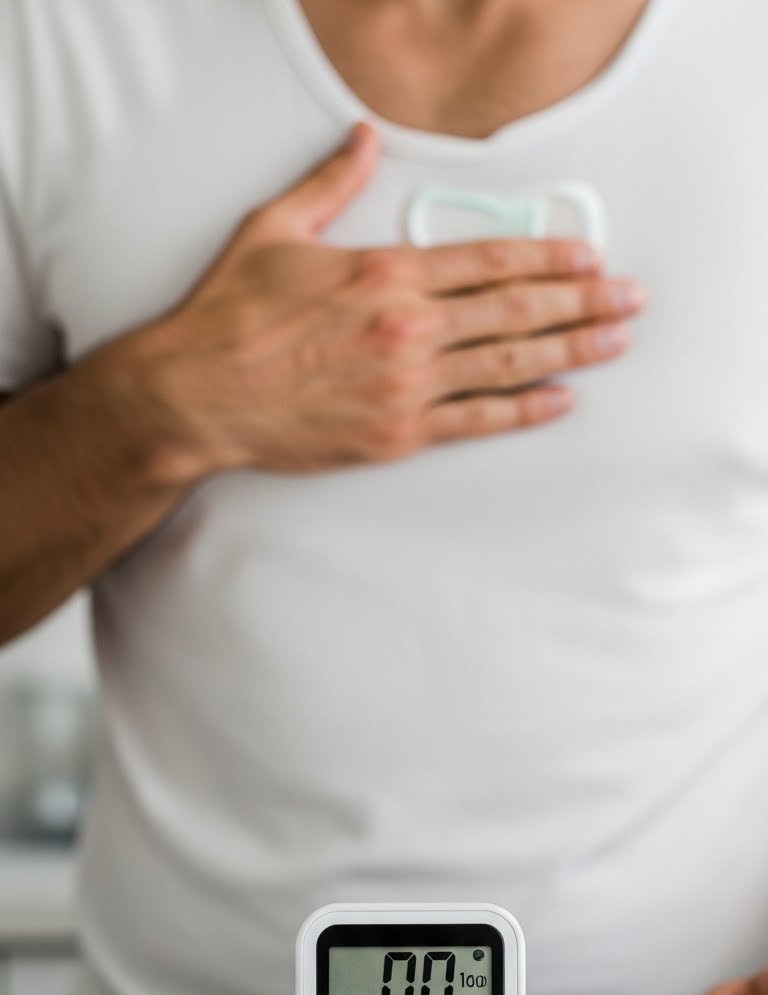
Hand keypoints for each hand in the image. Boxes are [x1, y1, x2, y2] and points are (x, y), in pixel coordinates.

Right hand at [133, 122, 645, 483]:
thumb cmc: (229, 318)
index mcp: (384, 273)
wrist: (195, 397)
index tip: (587, 256)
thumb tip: (362, 138)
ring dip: (570, 352)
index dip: (547, 257)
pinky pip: (476, 421)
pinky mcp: (396, 434)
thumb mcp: (274, 231)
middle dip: (581, 302)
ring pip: (507, 365)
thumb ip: (329, 183)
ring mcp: (406, 386)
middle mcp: (406, 328)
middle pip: (514, 311)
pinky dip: (522, 410)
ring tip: (614, 342)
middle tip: (628, 298)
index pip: (487, 260)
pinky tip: (560, 401)